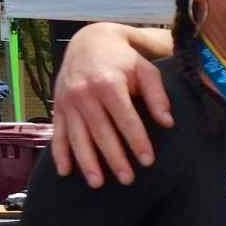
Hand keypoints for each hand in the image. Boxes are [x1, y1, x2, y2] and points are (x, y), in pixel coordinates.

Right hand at [52, 24, 173, 186]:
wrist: (89, 42)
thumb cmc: (123, 60)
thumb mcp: (145, 69)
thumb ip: (157, 95)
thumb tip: (167, 122)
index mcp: (108, 83)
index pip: (125, 118)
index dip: (137, 140)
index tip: (148, 161)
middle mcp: (84, 93)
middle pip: (101, 132)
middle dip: (114, 158)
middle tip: (127, 180)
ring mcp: (68, 101)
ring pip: (77, 136)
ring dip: (86, 162)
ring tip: (98, 183)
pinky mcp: (58, 107)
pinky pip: (58, 133)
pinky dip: (59, 153)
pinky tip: (65, 172)